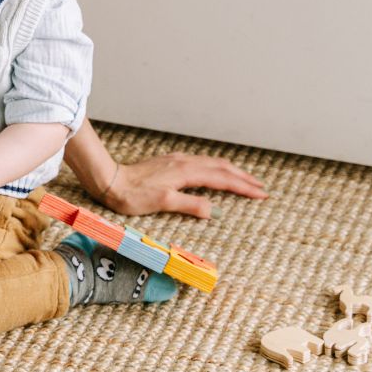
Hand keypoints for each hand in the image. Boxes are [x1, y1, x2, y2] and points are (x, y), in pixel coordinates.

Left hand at [104, 153, 267, 217]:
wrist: (110, 180)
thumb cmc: (132, 195)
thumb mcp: (163, 203)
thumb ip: (191, 205)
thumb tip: (215, 210)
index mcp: (186, 172)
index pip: (223, 179)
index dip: (244, 187)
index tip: (262, 195)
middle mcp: (185, 163)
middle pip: (222, 168)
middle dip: (243, 177)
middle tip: (261, 188)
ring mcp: (177, 161)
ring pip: (212, 163)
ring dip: (232, 171)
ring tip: (245, 180)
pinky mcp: (170, 162)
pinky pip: (202, 162)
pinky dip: (217, 168)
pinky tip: (216, 172)